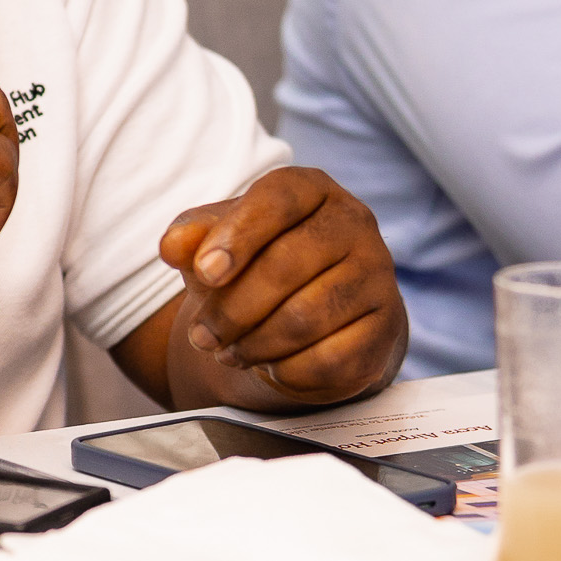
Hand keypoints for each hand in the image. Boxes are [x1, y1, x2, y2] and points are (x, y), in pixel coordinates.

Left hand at [158, 167, 406, 410]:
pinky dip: (289, 372)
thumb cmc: (260, 264)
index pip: (277, 200)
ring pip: (306, 318)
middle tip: (201, 336)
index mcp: (311, 189)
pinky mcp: (386, 328)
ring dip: (255, 344)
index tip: (204, 274)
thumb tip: (173, 246)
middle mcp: (354, 223)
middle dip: (232, 309)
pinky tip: (270, 368)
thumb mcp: (221, 242)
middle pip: (286, 266)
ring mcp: (378, 275)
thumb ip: (194, 236)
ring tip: (228, 351)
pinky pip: (331, 359)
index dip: (237, 236)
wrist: (318, 315)